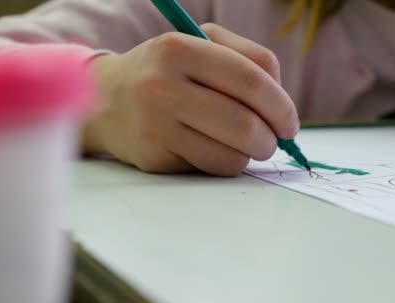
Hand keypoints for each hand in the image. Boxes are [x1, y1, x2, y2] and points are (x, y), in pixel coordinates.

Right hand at [82, 24, 298, 175]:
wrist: (105, 100)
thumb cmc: (165, 70)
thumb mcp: (199, 43)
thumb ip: (247, 57)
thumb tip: (282, 96)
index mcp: (179, 49)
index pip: (250, 79)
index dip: (281, 105)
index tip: (289, 122)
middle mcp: (162, 86)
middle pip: (243, 123)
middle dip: (271, 138)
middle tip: (274, 140)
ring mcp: (155, 125)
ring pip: (230, 153)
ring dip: (251, 154)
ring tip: (247, 145)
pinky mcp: (153, 157)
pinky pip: (210, 168)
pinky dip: (227, 162)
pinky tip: (218, 150)